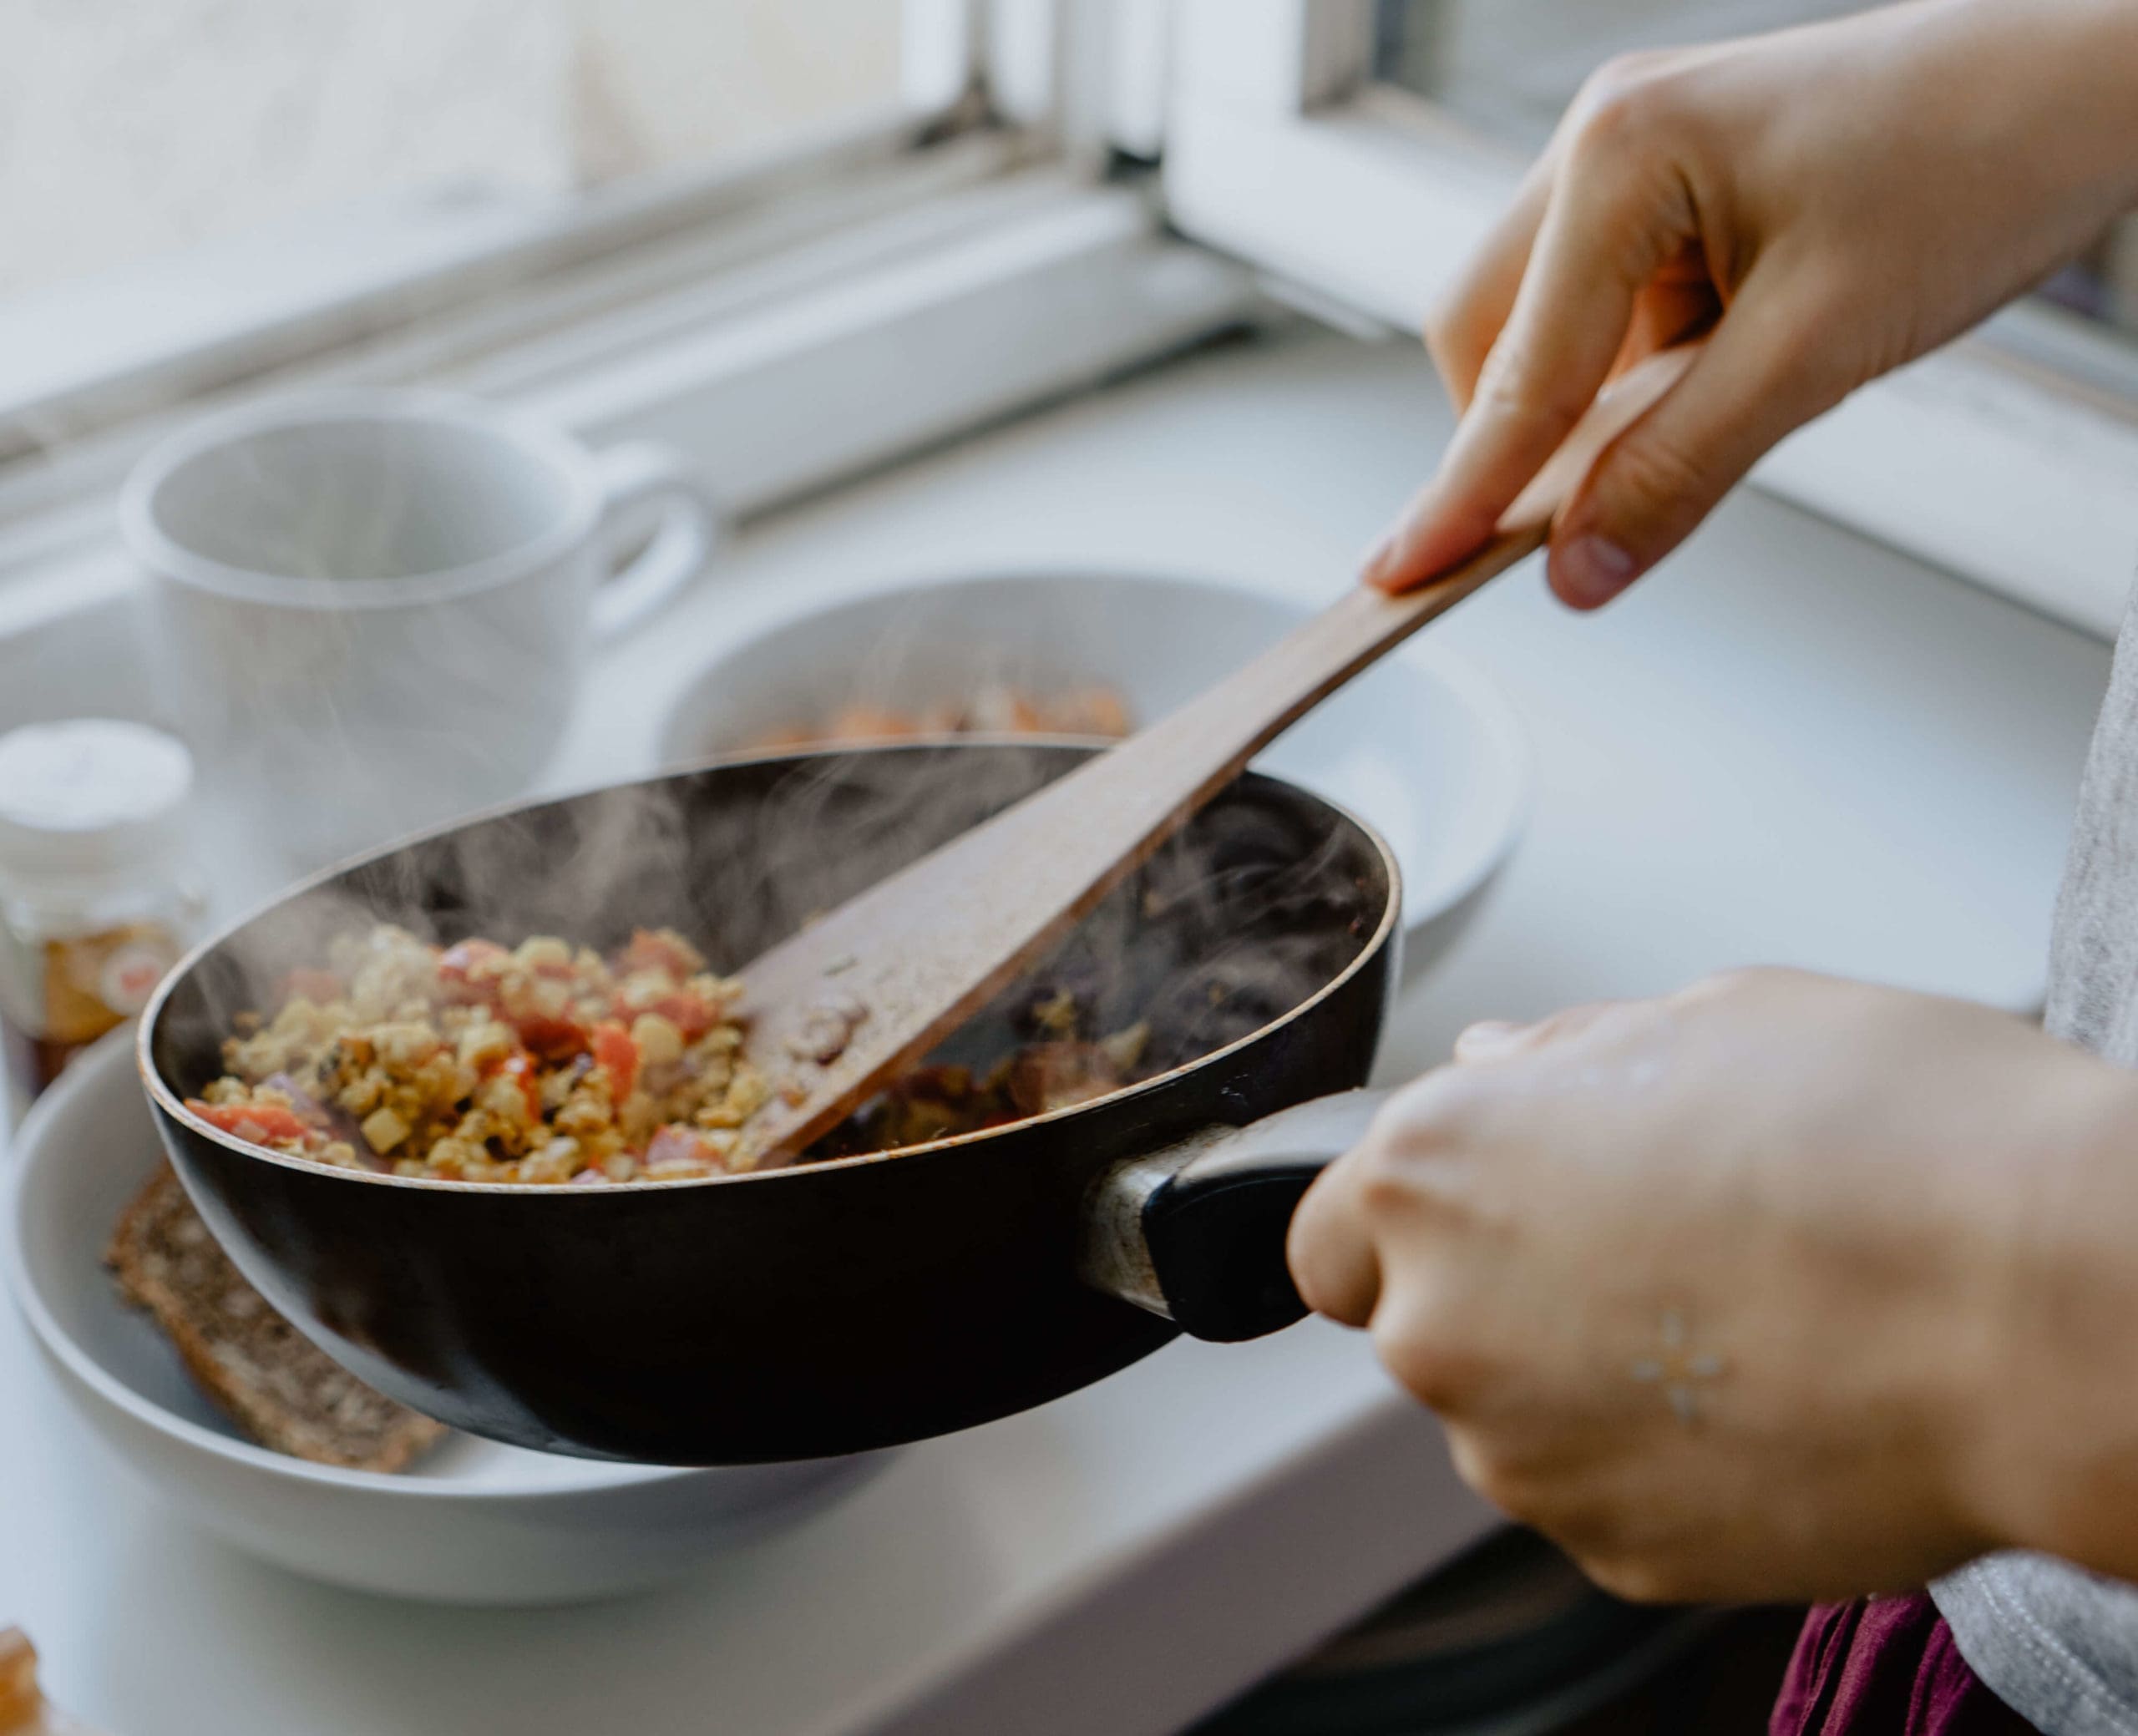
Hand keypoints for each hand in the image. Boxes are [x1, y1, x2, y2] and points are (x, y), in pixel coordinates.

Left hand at [1287, 969, 2137, 1602]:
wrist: (2038, 1307)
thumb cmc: (1891, 1137)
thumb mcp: (1711, 1018)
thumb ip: (1566, 1057)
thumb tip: (1502, 1066)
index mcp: (1433, 1171)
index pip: (1329, 1235)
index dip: (1404, 1226)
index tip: (1482, 1217)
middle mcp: (1441, 1323)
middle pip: (1427, 1326)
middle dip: (1511, 1294)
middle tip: (1659, 1250)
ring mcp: (1523, 1456)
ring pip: (1517, 1418)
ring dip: (1589, 1381)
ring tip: (1745, 1317)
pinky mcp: (1616, 1553)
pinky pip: (1606, 1495)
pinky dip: (1664, 1462)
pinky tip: (1774, 1395)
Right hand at [1364, 0, 2137, 606]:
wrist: (2092, 76)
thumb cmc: (1980, 165)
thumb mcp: (1820, 351)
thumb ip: (1679, 469)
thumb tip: (1577, 569)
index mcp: (1618, 154)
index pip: (1513, 373)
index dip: (1461, 493)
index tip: (1398, 577)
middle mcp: (1602, 138)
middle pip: (1486, 335)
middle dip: (1519, 438)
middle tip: (1568, 529)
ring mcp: (1634, 153)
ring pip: (1543, 325)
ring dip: (1593, 404)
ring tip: (1719, 412)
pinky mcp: (1675, 182)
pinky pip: (1609, 306)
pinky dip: (1641, 371)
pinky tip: (1729, 373)